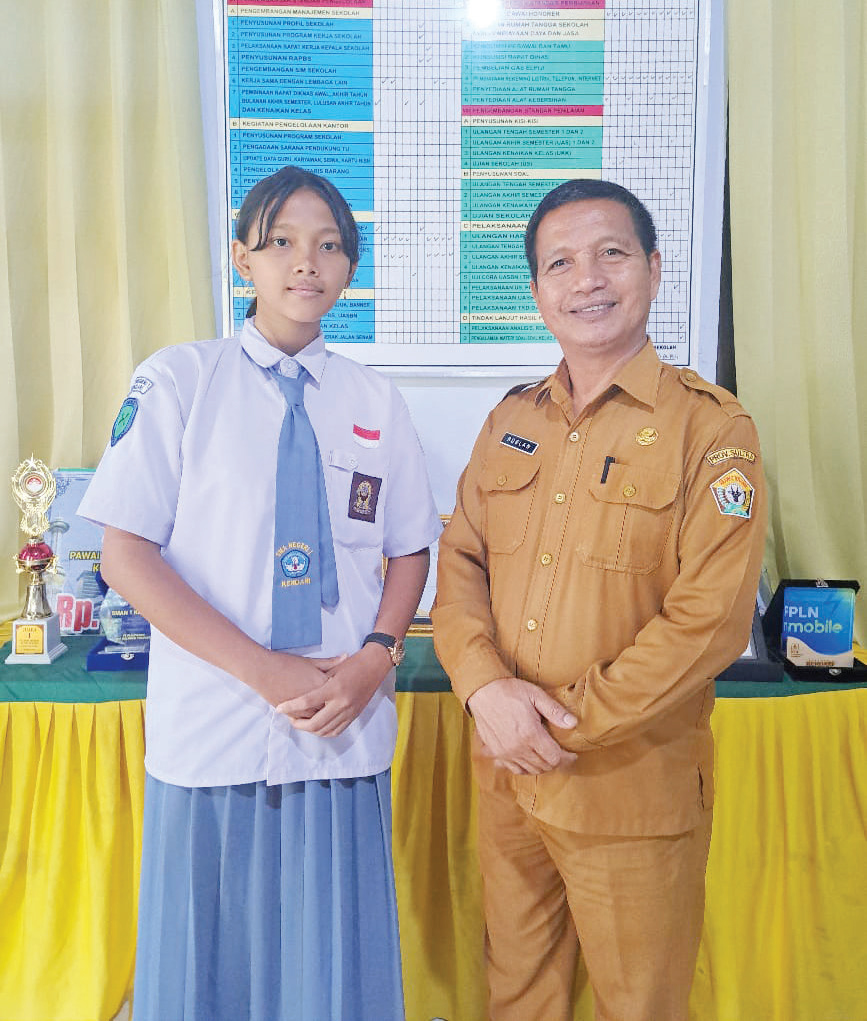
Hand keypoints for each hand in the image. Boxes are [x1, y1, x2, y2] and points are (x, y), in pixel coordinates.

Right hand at [241, 649, 346, 709]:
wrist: (263, 671)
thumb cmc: (286, 663)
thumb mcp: (310, 661)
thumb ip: (330, 662)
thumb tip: (346, 656)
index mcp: (323, 683)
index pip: (339, 692)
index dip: (340, 691)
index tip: (342, 689)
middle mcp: (316, 698)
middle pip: (331, 707)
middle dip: (333, 705)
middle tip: (334, 702)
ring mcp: (304, 709)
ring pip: (319, 717)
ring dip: (321, 715)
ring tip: (322, 708)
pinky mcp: (293, 715)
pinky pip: (306, 721)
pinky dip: (308, 718)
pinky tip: (309, 713)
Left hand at [276, 643, 391, 737]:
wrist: (376, 664)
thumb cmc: (353, 663)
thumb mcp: (333, 669)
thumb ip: (317, 681)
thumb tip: (298, 691)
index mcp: (334, 688)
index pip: (306, 702)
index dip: (290, 707)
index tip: (279, 709)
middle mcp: (342, 703)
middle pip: (314, 723)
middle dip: (299, 724)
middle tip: (290, 719)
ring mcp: (350, 711)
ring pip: (325, 730)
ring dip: (310, 730)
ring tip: (301, 723)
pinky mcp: (355, 715)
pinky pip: (336, 730)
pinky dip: (324, 732)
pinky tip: (316, 726)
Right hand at [467, 677, 577, 774]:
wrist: (483, 692)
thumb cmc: (510, 691)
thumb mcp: (535, 695)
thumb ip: (555, 711)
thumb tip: (573, 723)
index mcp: (530, 734)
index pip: (555, 758)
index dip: (567, 758)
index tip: (572, 754)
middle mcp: (518, 748)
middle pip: (544, 766)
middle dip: (556, 762)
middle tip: (561, 754)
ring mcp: (505, 752)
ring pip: (530, 770)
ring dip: (542, 766)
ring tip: (547, 756)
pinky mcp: (496, 753)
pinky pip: (515, 769)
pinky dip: (525, 768)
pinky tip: (529, 759)